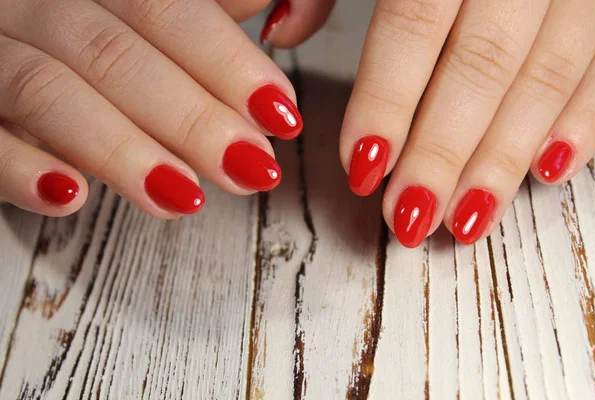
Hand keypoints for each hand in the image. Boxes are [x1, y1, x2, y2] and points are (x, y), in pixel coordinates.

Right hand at [0, 0, 301, 216]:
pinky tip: (70, 198)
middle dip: (193, 119)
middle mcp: (37, 4)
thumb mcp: (137, 18)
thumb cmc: (81, 43)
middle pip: (116, 55)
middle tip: (253, 168)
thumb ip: (201, 16)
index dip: (228, 65)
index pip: (165, 9)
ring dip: (123, 151)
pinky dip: (20, 169)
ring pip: (49, 91)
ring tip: (185, 197)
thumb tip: (280, 18)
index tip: (281, 115)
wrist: (1, 58)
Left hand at [310, 0, 594, 246]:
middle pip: (483, 63)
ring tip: (468, 217)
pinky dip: (586, 118)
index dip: (387, 103)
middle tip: (411, 216)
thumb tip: (279, 32)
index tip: (363, 169)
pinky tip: (551, 167)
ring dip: (506, 155)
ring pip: (549, 71)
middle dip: (445, 152)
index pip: (414, 24)